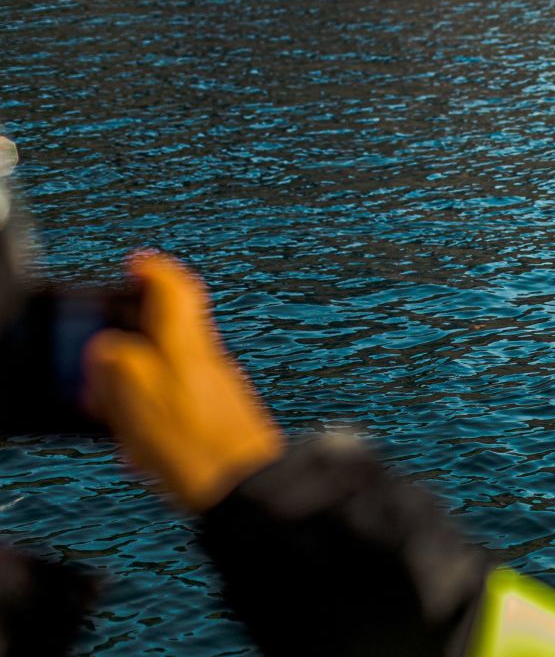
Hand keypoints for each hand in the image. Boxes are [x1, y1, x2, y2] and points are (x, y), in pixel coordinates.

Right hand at [84, 252, 284, 511]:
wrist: (248, 491)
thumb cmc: (199, 448)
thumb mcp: (138, 398)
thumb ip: (118, 363)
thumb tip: (108, 346)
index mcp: (189, 346)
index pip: (178, 289)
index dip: (153, 271)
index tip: (136, 265)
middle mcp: (210, 361)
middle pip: (170, 332)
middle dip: (133, 342)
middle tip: (106, 362)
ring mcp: (218, 389)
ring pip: (170, 372)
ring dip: (139, 388)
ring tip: (120, 420)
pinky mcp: (222, 418)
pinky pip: (179, 405)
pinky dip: (156, 417)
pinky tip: (143, 448)